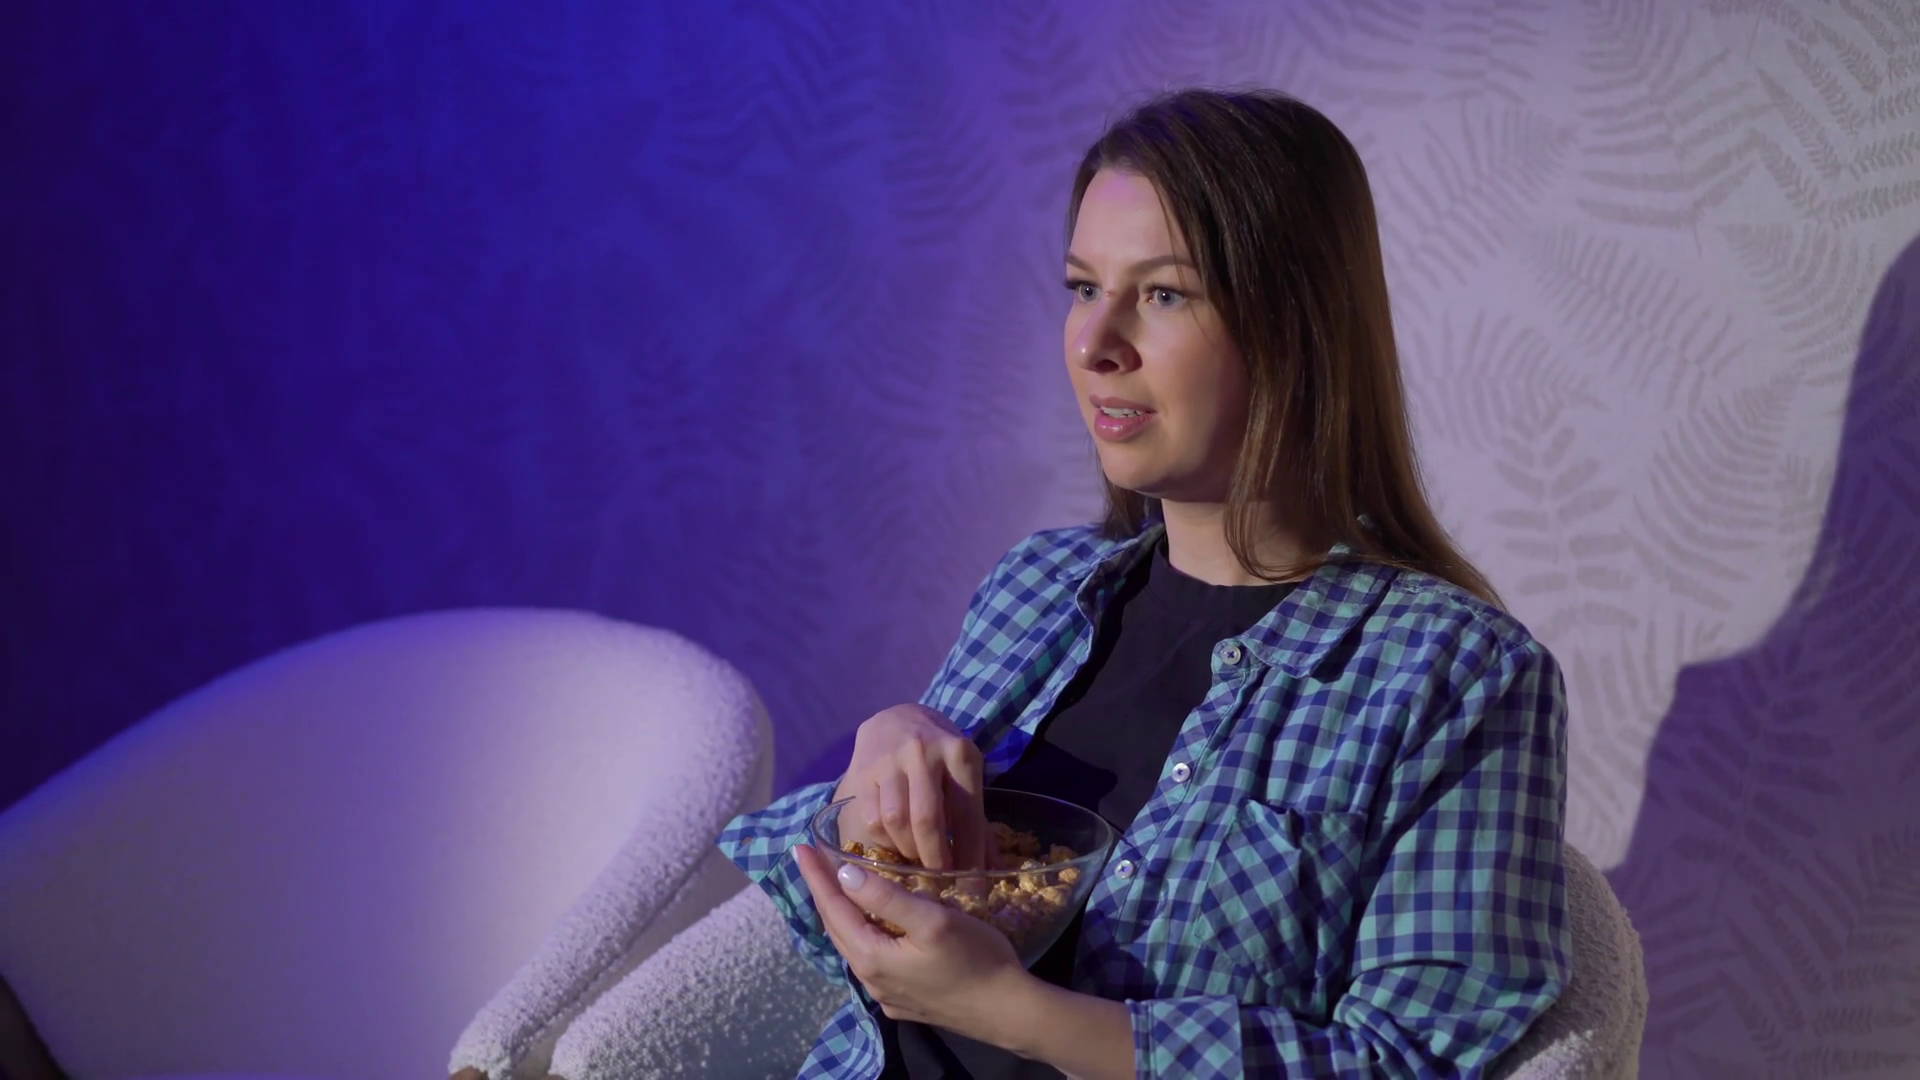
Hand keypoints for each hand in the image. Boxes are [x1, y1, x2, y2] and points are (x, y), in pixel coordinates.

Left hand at [792, 841, 1032, 1039]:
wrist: (1008, 1012)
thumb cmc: (976, 959)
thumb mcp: (932, 920)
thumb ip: (885, 897)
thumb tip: (843, 875)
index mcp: (871, 957)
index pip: (832, 908)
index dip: (816, 876)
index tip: (800, 847)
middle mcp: (870, 980)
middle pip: (838, 929)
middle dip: (825, 893)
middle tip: (816, 861)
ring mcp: (887, 995)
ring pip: (854, 946)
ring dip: (844, 915)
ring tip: (840, 887)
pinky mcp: (905, 1002)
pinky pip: (873, 962)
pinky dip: (865, 935)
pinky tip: (875, 926)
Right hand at [832, 704, 987, 871]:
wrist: (897, 718)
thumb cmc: (939, 754)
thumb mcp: (965, 775)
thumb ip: (977, 821)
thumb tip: (994, 870)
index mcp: (959, 754)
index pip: (966, 815)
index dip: (970, 858)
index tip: (972, 892)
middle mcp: (923, 753)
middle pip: (927, 821)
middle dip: (935, 860)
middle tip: (940, 882)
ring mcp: (890, 761)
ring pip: (896, 822)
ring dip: (908, 851)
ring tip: (917, 861)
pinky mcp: (863, 771)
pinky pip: (872, 819)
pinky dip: (885, 842)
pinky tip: (895, 844)